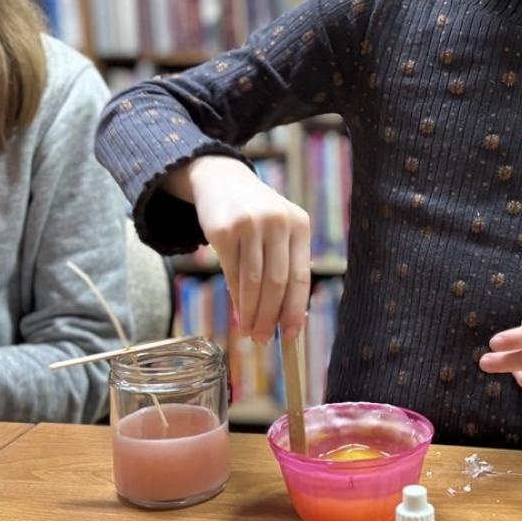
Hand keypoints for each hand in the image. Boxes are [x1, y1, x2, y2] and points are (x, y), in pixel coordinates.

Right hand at [180, 155, 311, 343]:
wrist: (221, 180)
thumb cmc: (257, 216)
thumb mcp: (279, 230)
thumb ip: (285, 266)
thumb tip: (284, 319)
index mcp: (299, 224)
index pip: (300, 276)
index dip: (295, 309)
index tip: (291, 335)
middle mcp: (277, 221)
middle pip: (277, 282)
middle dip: (270, 316)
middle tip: (265, 340)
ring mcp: (249, 224)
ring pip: (253, 281)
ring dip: (251, 312)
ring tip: (250, 332)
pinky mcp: (223, 229)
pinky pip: (232, 272)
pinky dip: (236, 297)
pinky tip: (238, 312)